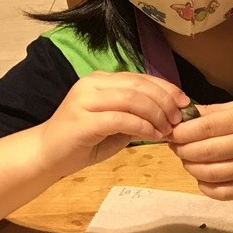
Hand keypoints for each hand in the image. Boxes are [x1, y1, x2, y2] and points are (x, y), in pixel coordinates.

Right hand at [39, 71, 186, 171]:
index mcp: (101, 80)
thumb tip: (171, 115)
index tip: (185, 103)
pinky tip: (153, 136)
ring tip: (167, 129)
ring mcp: (85, 100)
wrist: (47, 154)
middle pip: (139, 86)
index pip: (141, 78)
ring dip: (156, 114)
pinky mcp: (83, 120)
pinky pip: (121, 118)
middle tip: (178, 119)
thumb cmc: (84, 140)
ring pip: (132, 99)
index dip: (167, 88)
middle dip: (165, 102)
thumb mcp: (117, 124)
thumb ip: (138, 115)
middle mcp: (92, 84)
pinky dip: (142, 126)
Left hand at [169, 98, 232, 199]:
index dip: (182, 132)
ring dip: (191, 168)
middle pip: (205, 153)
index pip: (205, 129)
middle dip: (182, 150)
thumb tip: (184, 118)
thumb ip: (216, 112)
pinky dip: (207, 188)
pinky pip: (225, 193)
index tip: (172, 131)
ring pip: (211, 174)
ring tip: (188, 159)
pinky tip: (202, 178)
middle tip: (175, 145)